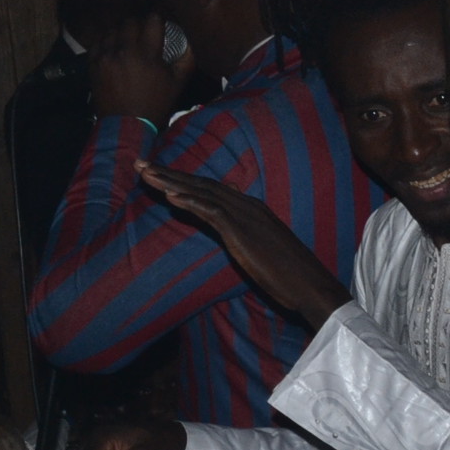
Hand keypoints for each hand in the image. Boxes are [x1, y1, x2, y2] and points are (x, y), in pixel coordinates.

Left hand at [89, 15, 194, 124]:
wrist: (127, 124)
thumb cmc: (156, 104)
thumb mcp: (177, 84)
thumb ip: (186, 59)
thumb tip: (190, 41)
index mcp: (147, 55)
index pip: (152, 21)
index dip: (157, 18)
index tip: (159, 22)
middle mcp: (125, 51)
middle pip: (130, 21)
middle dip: (139, 24)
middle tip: (144, 31)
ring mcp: (106, 56)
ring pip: (113, 30)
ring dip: (122, 32)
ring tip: (128, 40)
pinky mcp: (93, 63)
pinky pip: (99, 42)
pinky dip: (107, 42)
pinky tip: (114, 49)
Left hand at [139, 164, 351, 330]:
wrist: (310, 285)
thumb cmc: (290, 272)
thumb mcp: (265, 246)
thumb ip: (247, 230)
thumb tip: (233, 220)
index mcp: (251, 209)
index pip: (211, 189)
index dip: (182, 180)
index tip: (157, 174)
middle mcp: (247, 206)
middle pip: (201, 184)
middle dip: (168, 173)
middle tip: (139, 164)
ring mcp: (245, 216)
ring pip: (202, 193)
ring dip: (171, 182)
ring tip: (145, 174)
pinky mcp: (242, 231)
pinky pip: (211, 211)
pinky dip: (189, 201)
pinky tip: (169, 196)